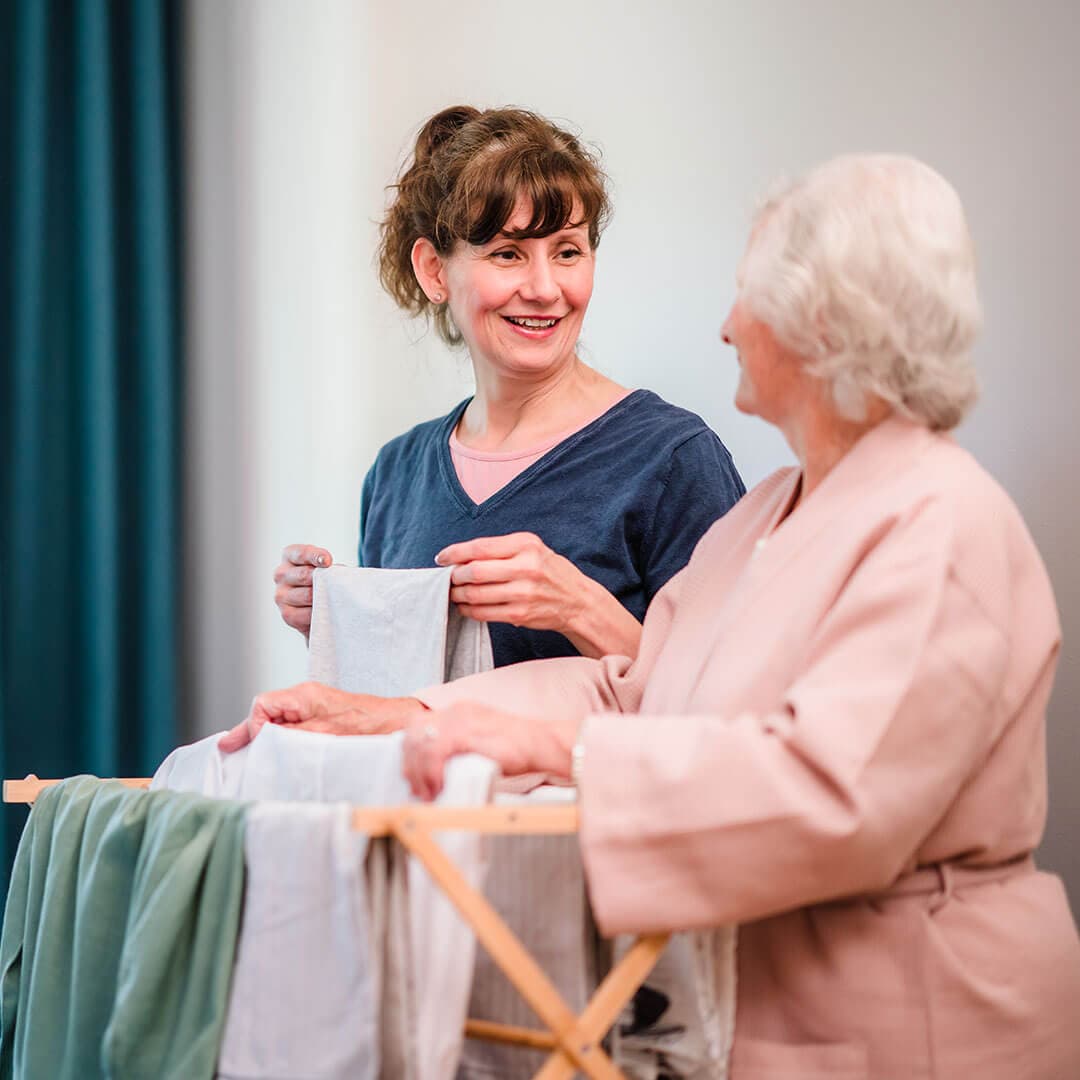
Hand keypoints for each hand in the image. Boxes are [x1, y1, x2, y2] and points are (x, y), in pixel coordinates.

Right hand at [218, 681, 425, 752]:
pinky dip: (281, 738)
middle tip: (229, 749)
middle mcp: (305, 697)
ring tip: (247, 753)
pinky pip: (292, 726)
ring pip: (277, 720)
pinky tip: (274, 753)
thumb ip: (289, 735)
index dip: (254, 726)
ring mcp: (313, 707)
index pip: (263, 704)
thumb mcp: (322, 734)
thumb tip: (262, 737)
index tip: (256, 745)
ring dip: (265, 737)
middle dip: (250, 731)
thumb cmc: (366, 727)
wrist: (397, 723)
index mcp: (303, 695)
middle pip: (266, 711)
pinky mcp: (321, 718)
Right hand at [274, 544, 332, 638]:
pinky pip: (306, 614)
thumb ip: (327, 566)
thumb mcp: (325, 566)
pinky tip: (326, 610)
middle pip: (304, 575)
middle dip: (322, 580)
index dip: (316, 556)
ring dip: (323, 597)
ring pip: (307, 595)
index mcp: (290, 556)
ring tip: (334, 598)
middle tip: (335, 584)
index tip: (328, 562)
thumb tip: (336, 573)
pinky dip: (319, 612)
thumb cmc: (323, 579)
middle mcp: (281, 574)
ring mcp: (280, 595)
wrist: (319, 604)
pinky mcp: (287, 614)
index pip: (301, 553)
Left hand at [402, 702, 577, 800]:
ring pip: (421, 743)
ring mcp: (460, 720)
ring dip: (418, 773)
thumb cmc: (517, 748)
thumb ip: (459, 747)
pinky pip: (435, 753)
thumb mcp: (480, 741)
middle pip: (414, 732)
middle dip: (410, 763)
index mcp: (459, 710)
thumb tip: (437, 769)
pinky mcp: (466, 733)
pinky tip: (437, 787)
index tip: (412, 774)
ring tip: (426, 792)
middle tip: (416, 788)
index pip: (419, 724)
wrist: (540, 743)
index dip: (410, 751)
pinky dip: (431, 773)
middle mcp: (456, 710)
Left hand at [436, 532, 641, 658]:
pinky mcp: (520, 614)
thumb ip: (500, 550)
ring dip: (459, 595)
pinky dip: (469, 610)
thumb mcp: (532, 549)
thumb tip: (461, 557)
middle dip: (455, 576)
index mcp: (526, 545)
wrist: (577, 601)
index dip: (455, 553)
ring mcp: (523, 593)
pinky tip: (466, 606)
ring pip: (476, 594)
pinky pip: (484, 613)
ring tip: (455, 593)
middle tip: (449, 578)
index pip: (480, 547)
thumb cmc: (549, 571)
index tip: (441, 558)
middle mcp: (526, 567)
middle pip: (474, 572)